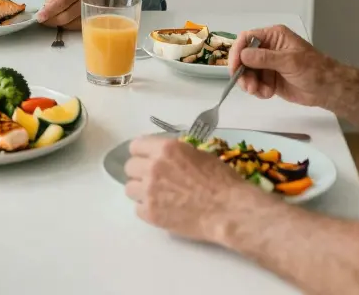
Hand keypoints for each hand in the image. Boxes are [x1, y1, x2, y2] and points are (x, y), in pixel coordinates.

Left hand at [36, 0, 101, 29]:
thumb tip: (48, 7)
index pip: (63, 1)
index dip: (50, 11)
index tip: (40, 17)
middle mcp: (87, 0)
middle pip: (66, 16)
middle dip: (51, 20)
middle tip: (42, 19)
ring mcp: (91, 13)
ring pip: (69, 24)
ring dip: (57, 23)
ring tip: (52, 16)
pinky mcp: (91, 22)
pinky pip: (74, 28)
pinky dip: (64, 25)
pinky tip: (61, 19)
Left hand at [124, 135, 261, 241]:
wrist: (229, 210)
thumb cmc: (221, 180)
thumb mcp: (198, 155)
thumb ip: (174, 154)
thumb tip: (162, 157)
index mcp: (165, 149)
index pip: (135, 146)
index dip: (142, 153)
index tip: (148, 159)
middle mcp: (152, 167)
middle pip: (129, 167)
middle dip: (140, 172)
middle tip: (154, 179)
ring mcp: (148, 192)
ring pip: (129, 188)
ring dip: (141, 191)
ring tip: (157, 196)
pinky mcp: (150, 213)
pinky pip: (137, 209)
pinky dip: (147, 209)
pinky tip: (163, 210)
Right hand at [227, 25, 342, 108]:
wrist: (327, 90)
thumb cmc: (314, 70)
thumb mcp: (289, 61)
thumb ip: (265, 58)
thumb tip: (243, 55)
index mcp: (273, 36)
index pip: (247, 39)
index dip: (237, 52)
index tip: (235, 67)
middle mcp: (267, 48)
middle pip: (243, 57)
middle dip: (243, 73)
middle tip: (248, 87)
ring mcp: (267, 65)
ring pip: (247, 72)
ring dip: (250, 84)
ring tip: (260, 92)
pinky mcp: (268, 79)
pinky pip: (254, 83)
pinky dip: (257, 90)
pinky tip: (267, 94)